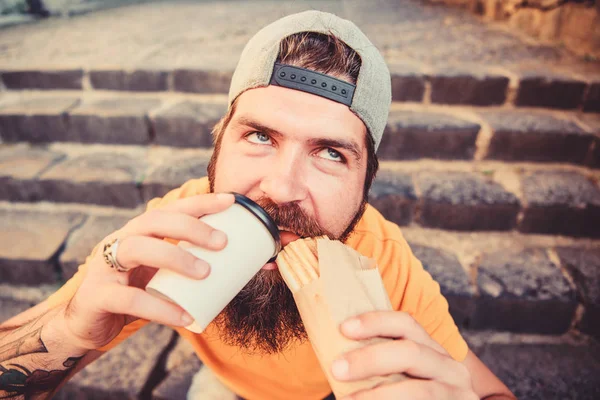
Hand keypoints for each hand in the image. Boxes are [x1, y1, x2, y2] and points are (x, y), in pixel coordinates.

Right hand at [61, 193, 234, 349]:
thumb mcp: (164, 277)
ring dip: (174, 257)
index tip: (231, 201)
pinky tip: (184, 316)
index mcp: (139, 233)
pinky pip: (130, 299)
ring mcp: (105, 266)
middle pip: (154, 220)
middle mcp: (121, 241)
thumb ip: (197, 270)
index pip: (171, 210)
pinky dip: (159, 307)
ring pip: (137, 248)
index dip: (199, 203)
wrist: (88, 323)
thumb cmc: (135, 293)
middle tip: (222, 242)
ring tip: (205, 273)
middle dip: (190, 226)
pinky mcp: (98, 295)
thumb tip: (257, 266)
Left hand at [332, 311, 477, 399]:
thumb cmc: (410, 398)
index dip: (375, 322)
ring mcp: (457, 393)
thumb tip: (338, 360)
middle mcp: (449, 367)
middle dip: (370, 359)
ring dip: (378, 396)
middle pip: (410, 352)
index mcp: (431, 350)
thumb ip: (381, 367)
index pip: (405, 324)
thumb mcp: (401, 377)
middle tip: (337, 369)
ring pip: (419, 391)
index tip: (344, 328)